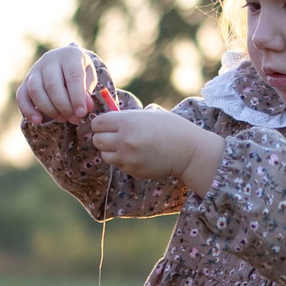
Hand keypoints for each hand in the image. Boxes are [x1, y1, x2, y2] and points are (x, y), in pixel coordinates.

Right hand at [17, 46, 100, 125]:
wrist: (64, 64)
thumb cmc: (79, 72)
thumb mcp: (88, 78)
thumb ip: (87, 92)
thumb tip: (84, 108)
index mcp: (69, 55)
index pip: (73, 76)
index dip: (77, 97)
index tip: (81, 113)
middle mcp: (50, 59)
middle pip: (52, 85)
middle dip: (64, 106)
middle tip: (73, 119)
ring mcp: (35, 69)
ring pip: (36, 91)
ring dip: (49, 109)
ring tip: (62, 119)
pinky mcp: (25, 81)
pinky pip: (22, 96)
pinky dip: (28, 110)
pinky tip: (38, 121)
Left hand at [91, 107, 226, 193]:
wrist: (188, 151)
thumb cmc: (171, 128)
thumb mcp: (149, 114)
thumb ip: (127, 117)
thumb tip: (108, 120)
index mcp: (127, 122)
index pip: (97, 123)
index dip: (100, 123)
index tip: (106, 124)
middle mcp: (124, 140)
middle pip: (97, 140)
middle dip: (103, 137)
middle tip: (114, 136)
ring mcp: (128, 158)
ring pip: (104, 155)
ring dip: (111, 151)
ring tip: (127, 146)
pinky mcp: (132, 171)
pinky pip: (119, 165)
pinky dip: (124, 161)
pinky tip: (138, 155)